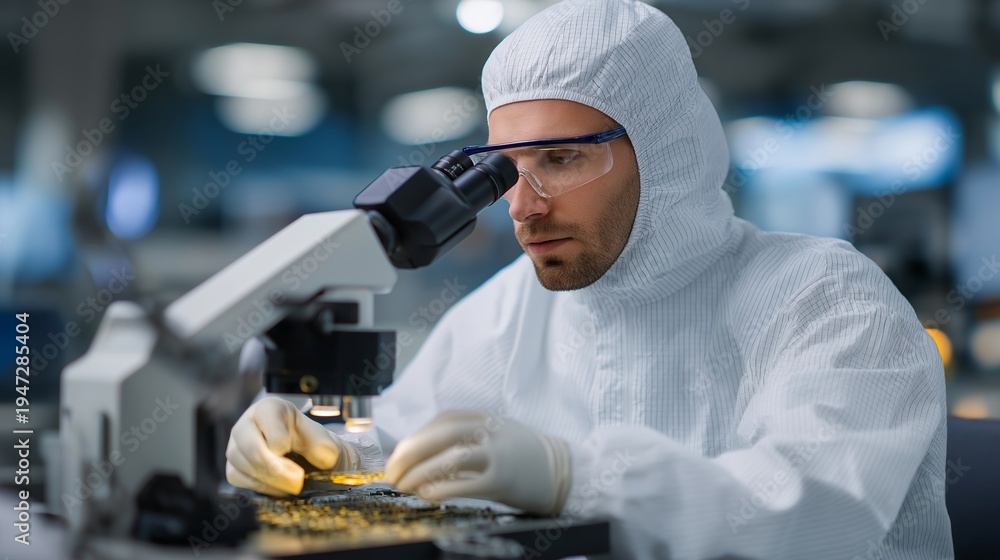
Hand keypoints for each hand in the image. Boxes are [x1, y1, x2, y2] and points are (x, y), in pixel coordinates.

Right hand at [225, 396, 356, 495]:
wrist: (313, 464)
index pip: (267, 418)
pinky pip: (237, 477)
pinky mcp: (234, 466)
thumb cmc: (316, 448)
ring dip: (269, 479)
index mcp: (272, 408)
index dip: (280, 438)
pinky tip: (279, 487)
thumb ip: (321, 448)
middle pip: (248, 443)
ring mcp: (237, 445)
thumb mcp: (325, 443)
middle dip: (273, 466)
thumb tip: (312, 460)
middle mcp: (249, 422)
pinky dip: (260, 485)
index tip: (292, 450)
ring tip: (292, 485)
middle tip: (296, 481)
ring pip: (240, 462)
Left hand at [384, 410, 571, 514]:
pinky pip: (465, 484)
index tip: (400, 453)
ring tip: (403, 486)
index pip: (443, 420)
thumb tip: (423, 454)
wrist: (564, 472)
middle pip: (441, 435)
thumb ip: (468, 436)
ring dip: (419, 472)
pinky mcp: (502, 481)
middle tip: (391, 471)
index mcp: (487, 417)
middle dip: (409, 453)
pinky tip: (426, 495)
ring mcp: (498, 455)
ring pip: (450, 457)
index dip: (417, 436)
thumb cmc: (524, 456)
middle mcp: (491, 431)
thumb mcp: (498, 433)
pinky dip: (440, 488)